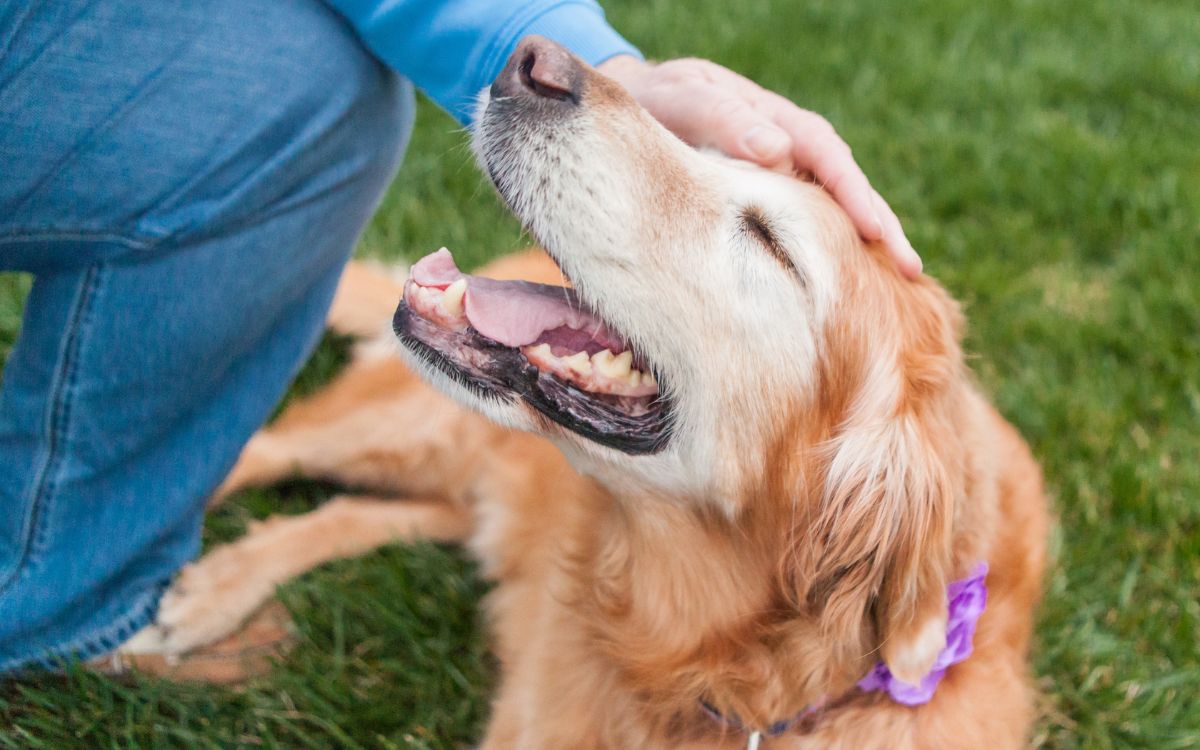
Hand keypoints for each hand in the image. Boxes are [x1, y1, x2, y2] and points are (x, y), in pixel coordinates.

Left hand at [598, 55, 921, 278]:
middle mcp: (791, 150)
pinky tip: (844, 287)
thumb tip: (778, 149)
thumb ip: (724, 120)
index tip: (876, 231)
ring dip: (862, 247)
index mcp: (778, 122)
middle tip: (911, 270)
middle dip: (880, 229)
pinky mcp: (768, 204)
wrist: (638, 107)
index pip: (828, 158)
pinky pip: (806, 226)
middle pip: (845, 188)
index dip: (854, 196)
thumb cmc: (659, 103)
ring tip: (897, 287)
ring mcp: (784, 178)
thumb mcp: (686, 101)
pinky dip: (830, 252)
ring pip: (831, 212)